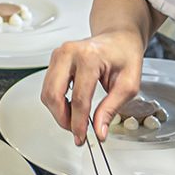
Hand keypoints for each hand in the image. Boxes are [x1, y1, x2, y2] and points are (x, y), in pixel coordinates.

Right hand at [40, 26, 146, 143]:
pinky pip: (48, 86)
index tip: (82, 137)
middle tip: (76, 131)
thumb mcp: (128, 84)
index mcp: (89, 58)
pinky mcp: (55, 59)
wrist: (119, 37)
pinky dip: (56, 101)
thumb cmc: (125, 54)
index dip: (78, 123)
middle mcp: (69, 53)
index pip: (78, 99)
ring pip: (47, 92)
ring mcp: (59, 54)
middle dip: (63, 119)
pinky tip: (70, 107)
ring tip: (74, 120)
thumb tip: (99, 130)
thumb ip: (111, 109)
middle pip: (54, 95)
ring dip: (58, 111)